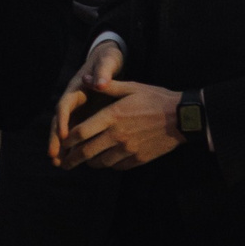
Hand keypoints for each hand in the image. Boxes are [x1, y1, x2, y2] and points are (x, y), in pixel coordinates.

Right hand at [49, 42, 122, 161]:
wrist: (106, 61)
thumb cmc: (106, 61)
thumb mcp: (106, 62)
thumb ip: (103, 72)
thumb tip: (99, 83)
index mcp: (76, 88)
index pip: (65, 105)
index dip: (64, 121)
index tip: (64, 136)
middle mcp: (72, 100)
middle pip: (60, 121)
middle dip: (55, 139)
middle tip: (53, 156)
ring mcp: (76, 109)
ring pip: (65, 129)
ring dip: (61, 146)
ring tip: (59, 164)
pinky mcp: (82, 115)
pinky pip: (75, 133)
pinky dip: (72, 146)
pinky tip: (72, 160)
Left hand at [55, 77, 183, 170]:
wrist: (182, 117)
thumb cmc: (155, 98)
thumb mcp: (131, 87)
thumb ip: (106, 86)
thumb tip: (84, 79)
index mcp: (113, 116)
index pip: (81, 132)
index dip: (68, 139)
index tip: (62, 142)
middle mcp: (118, 135)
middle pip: (87, 152)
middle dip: (72, 158)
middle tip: (64, 162)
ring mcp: (129, 149)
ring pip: (101, 162)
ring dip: (90, 163)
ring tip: (85, 161)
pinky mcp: (139, 158)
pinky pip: (118, 167)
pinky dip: (109, 165)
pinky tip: (107, 160)